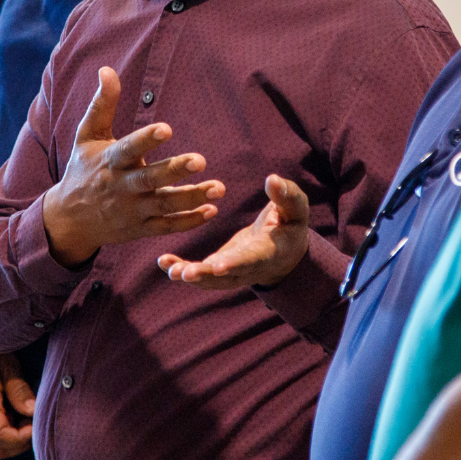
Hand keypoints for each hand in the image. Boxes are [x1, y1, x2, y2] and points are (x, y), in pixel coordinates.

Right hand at [40, 67, 224, 268]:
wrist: (70, 219)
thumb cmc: (84, 169)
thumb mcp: (88, 135)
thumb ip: (102, 104)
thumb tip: (107, 69)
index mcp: (109, 161)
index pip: (128, 149)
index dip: (146, 140)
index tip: (167, 128)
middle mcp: (121, 187)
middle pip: (149, 179)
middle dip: (175, 170)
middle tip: (200, 160)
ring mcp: (132, 210)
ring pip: (163, 204)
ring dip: (191, 198)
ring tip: (219, 188)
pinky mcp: (141, 228)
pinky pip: (166, 226)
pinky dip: (188, 221)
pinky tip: (211, 211)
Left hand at [159, 175, 312, 289]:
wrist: (285, 251)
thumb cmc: (291, 224)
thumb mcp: (296, 209)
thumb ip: (286, 196)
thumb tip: (272, 179)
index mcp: (269, 252)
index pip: (252, 259)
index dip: (235, 263)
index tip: (217, 265)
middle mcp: (249, 268)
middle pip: (227, 276)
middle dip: (206, 275)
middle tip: (186, 274)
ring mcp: (233, 273)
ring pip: (211, 280)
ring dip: (191, 276)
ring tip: (170, 270)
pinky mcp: (219, 270)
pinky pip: (201, 274)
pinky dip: (182, 270)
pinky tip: (164, 263)